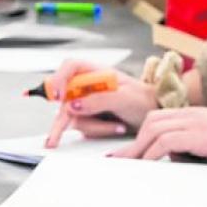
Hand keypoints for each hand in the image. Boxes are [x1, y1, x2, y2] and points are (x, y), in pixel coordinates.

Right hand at [42, 59, 156, 147]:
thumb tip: (73, 105)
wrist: (153, 114)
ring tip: (117, 125)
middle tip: (53, 139)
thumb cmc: (143, 99)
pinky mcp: (89, 117)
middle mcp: (87, 86)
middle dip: (63, 119)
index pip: (70, 67)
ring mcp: (87, 102)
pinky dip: (99, 130)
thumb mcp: (123, 97)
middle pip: (65, 98)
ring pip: (73, 117)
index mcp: (95, 72)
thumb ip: (98, 100)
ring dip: (95, 126)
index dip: (60, 79)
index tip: (60, 97)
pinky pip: (84, 127)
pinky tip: (115, 127)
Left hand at [112, 109, 206, 166]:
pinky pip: (168, 141)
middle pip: (151, 121)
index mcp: (195, 115)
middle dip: (133, 142)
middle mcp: (193, 115)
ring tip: (129, 166)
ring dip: (139, 149)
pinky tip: (149, 164)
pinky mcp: (203, 135)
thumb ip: (194, 147)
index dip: (139, 135)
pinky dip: (153, 153)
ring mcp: (197, 123)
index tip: (126, 152)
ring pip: (155, 129)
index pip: (158, 118)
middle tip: (119, 161)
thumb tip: (174, 159)